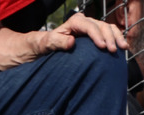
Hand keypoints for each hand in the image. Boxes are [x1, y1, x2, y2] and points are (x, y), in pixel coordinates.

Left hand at [0, 13, 126, 67]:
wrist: (29, 52)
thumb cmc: (34, 48)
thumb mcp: (40, 45)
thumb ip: (54, 42)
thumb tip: (71, 42)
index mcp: (71, 24)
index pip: (88, 26)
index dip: (97, 35)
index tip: (102, 47)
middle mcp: (80, 25)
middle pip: (100, 26)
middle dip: (109, 37)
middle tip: (114, 51)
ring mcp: (85, 32)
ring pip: (105, 29)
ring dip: (115, 37)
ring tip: (122, 48)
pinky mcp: (87, 40)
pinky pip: (104, 37)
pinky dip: (113, 40)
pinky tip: (119, 48)